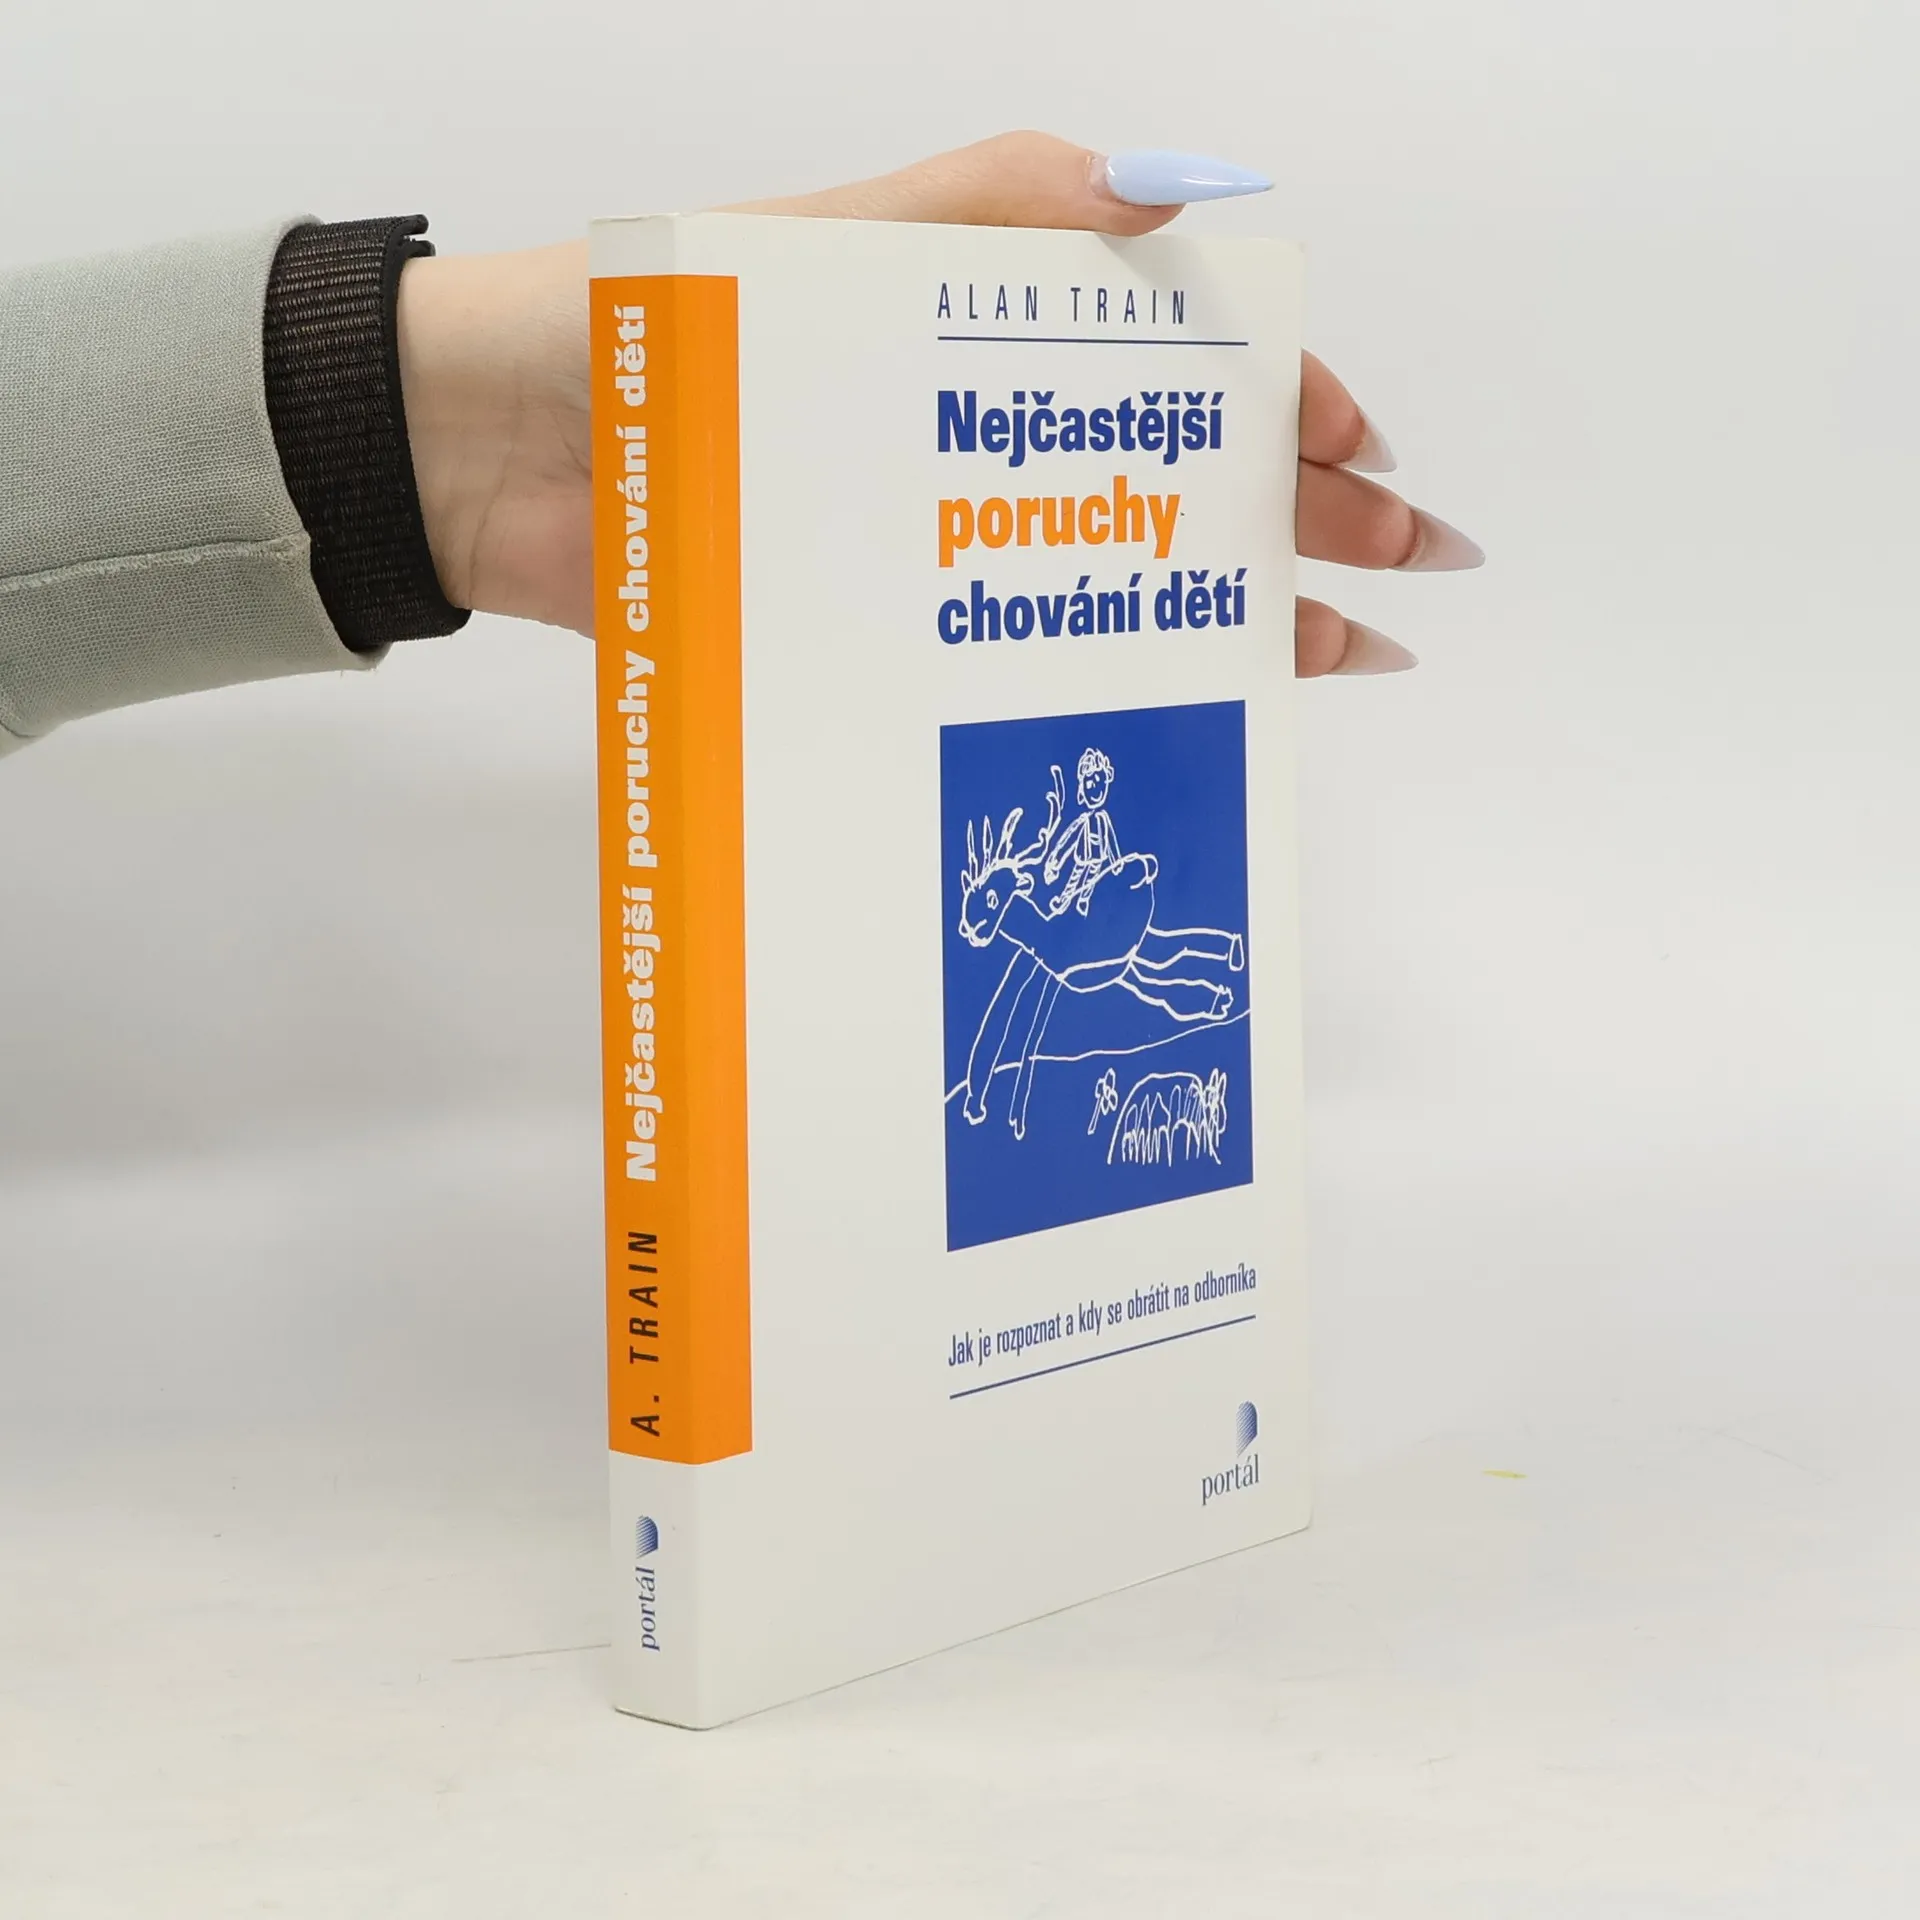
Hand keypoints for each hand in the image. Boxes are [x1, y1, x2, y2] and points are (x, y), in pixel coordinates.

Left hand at [396, 131, 1482, 673]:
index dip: (1283, 401)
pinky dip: (1094, 681)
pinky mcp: (866, 628)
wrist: (484, 456)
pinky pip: (1004, 658)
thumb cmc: (648, 331)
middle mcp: (967, 439)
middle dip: (1298, 517)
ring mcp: (924, 542)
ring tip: (1332, 656)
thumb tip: (1187, 197)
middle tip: (1406, 571)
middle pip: (1165, 475)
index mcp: (979, 330)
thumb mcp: (836, 240)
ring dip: (1226, 610)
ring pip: (1105, 576)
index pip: (1172, 362)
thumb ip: (1005, 207)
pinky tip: (1179, 709)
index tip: (1359, 454)